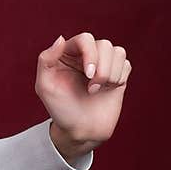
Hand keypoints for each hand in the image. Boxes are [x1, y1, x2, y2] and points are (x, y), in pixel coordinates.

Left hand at [35, 32, 132, 147]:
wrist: (81, 131)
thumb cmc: (60, 109)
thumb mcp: (44, 86)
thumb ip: (46, 60)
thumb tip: (61, 39)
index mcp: (67, 54)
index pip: (85, 39)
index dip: (90, 53)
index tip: (88, 75)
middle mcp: (86, 56)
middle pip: (105, 44)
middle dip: (102, 68)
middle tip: (92, 88)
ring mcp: (103, 65)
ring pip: (118, 51)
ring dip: (111, 73)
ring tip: (97, 89)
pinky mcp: (117, 75)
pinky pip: (126, 64)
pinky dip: (120, 76)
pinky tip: (108, 89)